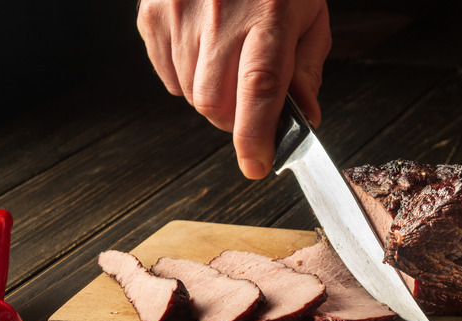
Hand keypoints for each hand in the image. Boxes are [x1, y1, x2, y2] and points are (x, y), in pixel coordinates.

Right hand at [137, 0, 331, 178]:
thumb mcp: (309, 16)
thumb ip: (306, 69)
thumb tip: (303, 118)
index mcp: (268, 15)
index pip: (259, 88)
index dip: (255, 134)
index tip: (257, 166)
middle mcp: (219, 15)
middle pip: (215, 102)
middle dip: (236, 122)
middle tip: (252, 110)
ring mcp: (179, 13)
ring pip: (190, 95)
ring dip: (214, 100)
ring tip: (230, 68)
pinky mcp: (152, 14)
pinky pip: (168, 76)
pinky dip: (188, 81)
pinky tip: (206, 56)